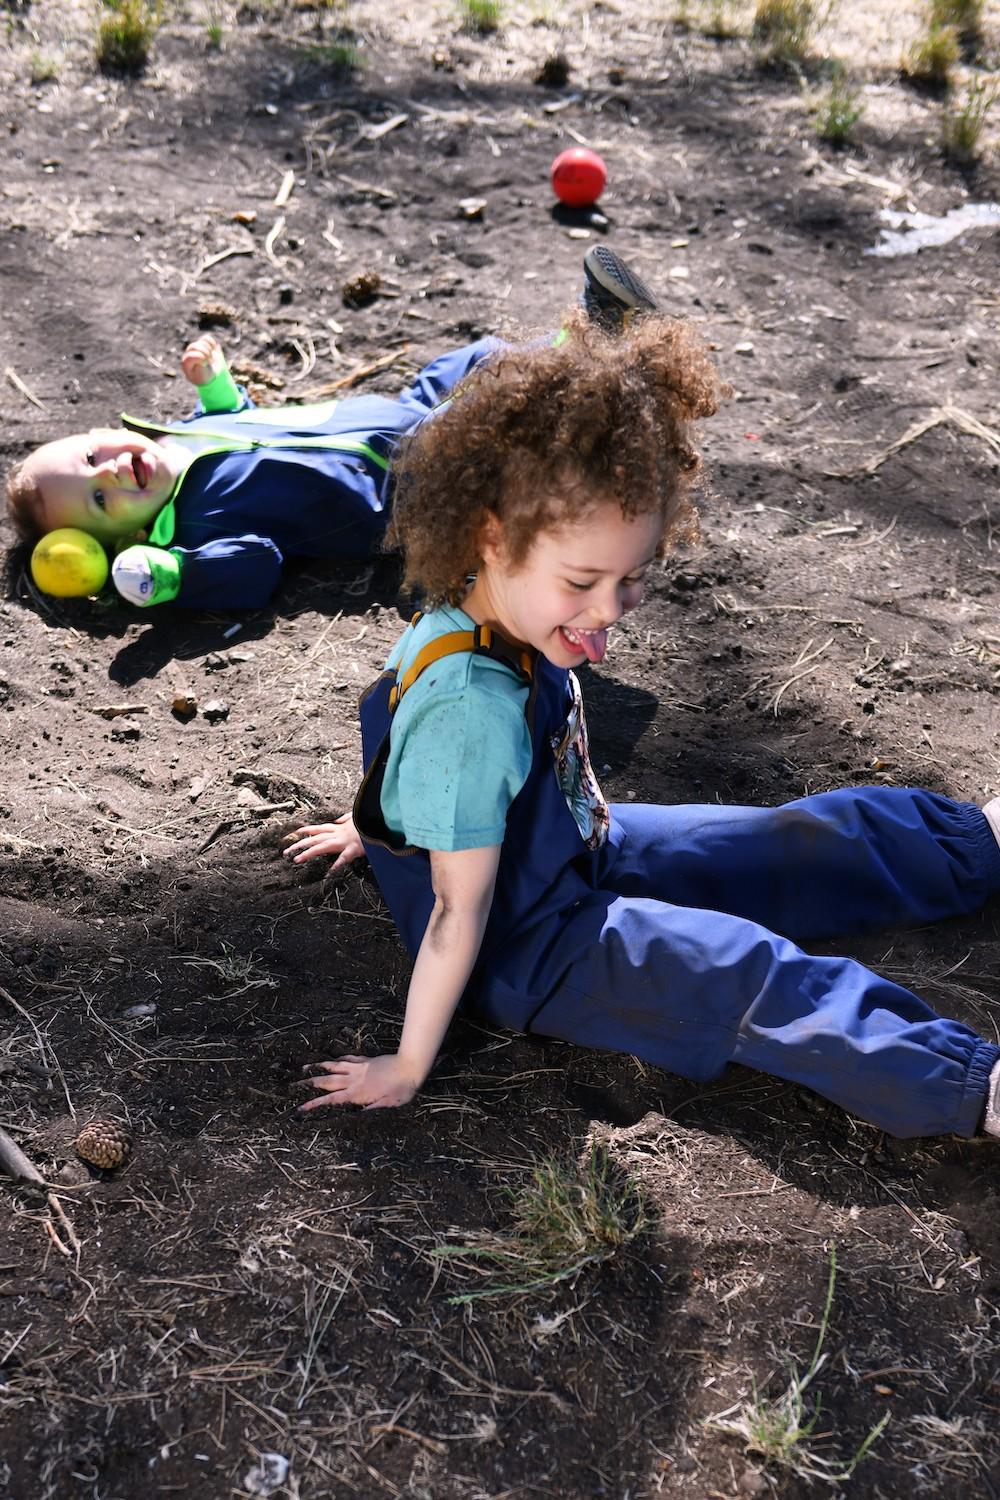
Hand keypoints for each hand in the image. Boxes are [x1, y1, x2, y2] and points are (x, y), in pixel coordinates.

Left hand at [181, 334, 225, 386]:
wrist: (212, 375)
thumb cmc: (206, 378)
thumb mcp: (204, 378)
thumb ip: (200, 372)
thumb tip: (199, 364)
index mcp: (186, 363)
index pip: (190, 356)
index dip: (199, 358)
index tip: (206, 364)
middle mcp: (189, 353)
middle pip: (194, 346)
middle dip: (204, 353)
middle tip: (210, 361)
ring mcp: (196, 347)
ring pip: (201, 342)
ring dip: (209, 349)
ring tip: (211, 358)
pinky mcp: (203, 344)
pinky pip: (207, 338)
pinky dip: (212, 343)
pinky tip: (214, 350)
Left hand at [283, 815, 362, 870]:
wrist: (378, 823)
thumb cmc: (368, 822)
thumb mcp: (355, 817)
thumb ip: (345, 819)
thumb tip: (338, 819)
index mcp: (338, 828)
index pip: (317, 829)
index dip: (305, 831)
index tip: (293, 834)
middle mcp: (338, 834)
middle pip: (314, 839)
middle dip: (299, 844)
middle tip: (286, 851)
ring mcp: (344, 842)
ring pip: (322, 847)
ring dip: (308, 853)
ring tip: (297, 860)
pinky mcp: (354, 849)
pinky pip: (344, 858)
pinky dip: (337, 865)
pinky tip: (329, 873)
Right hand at [295, 1054, 418, 1111]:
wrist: (410, 1066)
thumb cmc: (402, 1089)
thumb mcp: (388, 1105)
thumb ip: (371, 1109)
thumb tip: (355, 1117)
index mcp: (357, 1093)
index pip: (331, 1099)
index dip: (314, 1104)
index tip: (300, 1108)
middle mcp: (354, 1079)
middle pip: (327, 1081)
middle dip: (309, 1084)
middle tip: (294, 1085)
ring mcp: (359, 1068)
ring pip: (334, 1067)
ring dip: (319, 1067)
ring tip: (305, 1068)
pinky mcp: (366, 1060)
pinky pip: (348, 1059)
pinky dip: (338, 1060)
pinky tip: (334, 1060)